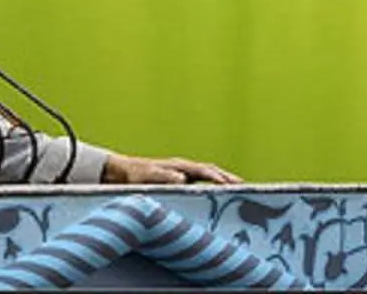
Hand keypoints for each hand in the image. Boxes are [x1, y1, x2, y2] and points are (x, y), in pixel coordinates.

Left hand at [101, 153, 241, 184]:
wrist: (120, 172)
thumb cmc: (133, 175)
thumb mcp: (146, 176)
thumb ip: (163, 177)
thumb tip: (182, 178)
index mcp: (179, 166)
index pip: (204, 171)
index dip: (218, 179)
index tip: (230, 187)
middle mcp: (184, 169)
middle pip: (212, 172)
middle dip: (229, 179)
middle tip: (246, 188)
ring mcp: (183, 175)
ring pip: (209, 178)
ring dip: (224, 184)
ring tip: (240, 193)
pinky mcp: (179, 183)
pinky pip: (201, 185)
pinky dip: (213, 190)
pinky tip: (218, 200)